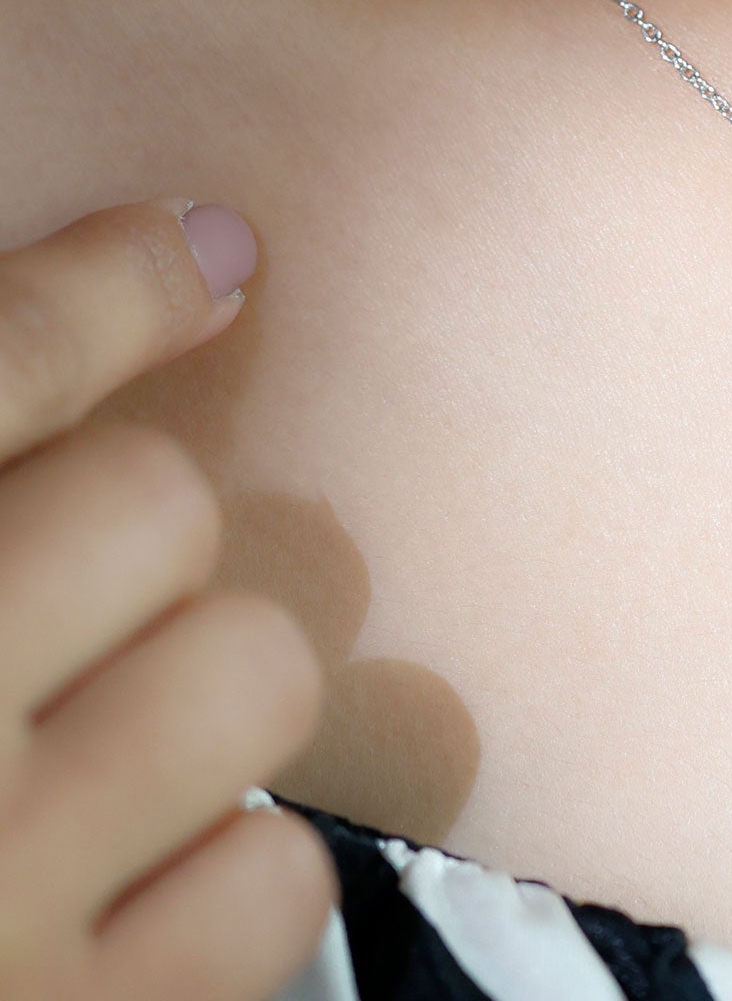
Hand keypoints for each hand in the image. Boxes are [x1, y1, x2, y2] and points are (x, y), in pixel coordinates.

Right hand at [0, 201, 333, 999]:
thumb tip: (162, 271)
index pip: (3, 358)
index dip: (113, 284)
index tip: (207, 253)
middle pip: (158, 506)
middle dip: (107, 541)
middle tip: (20, 619)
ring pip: (252, 672)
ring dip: (182, 697)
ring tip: (56, 765)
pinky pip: (277, 880)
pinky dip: (214, 879)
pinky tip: (96, 906)